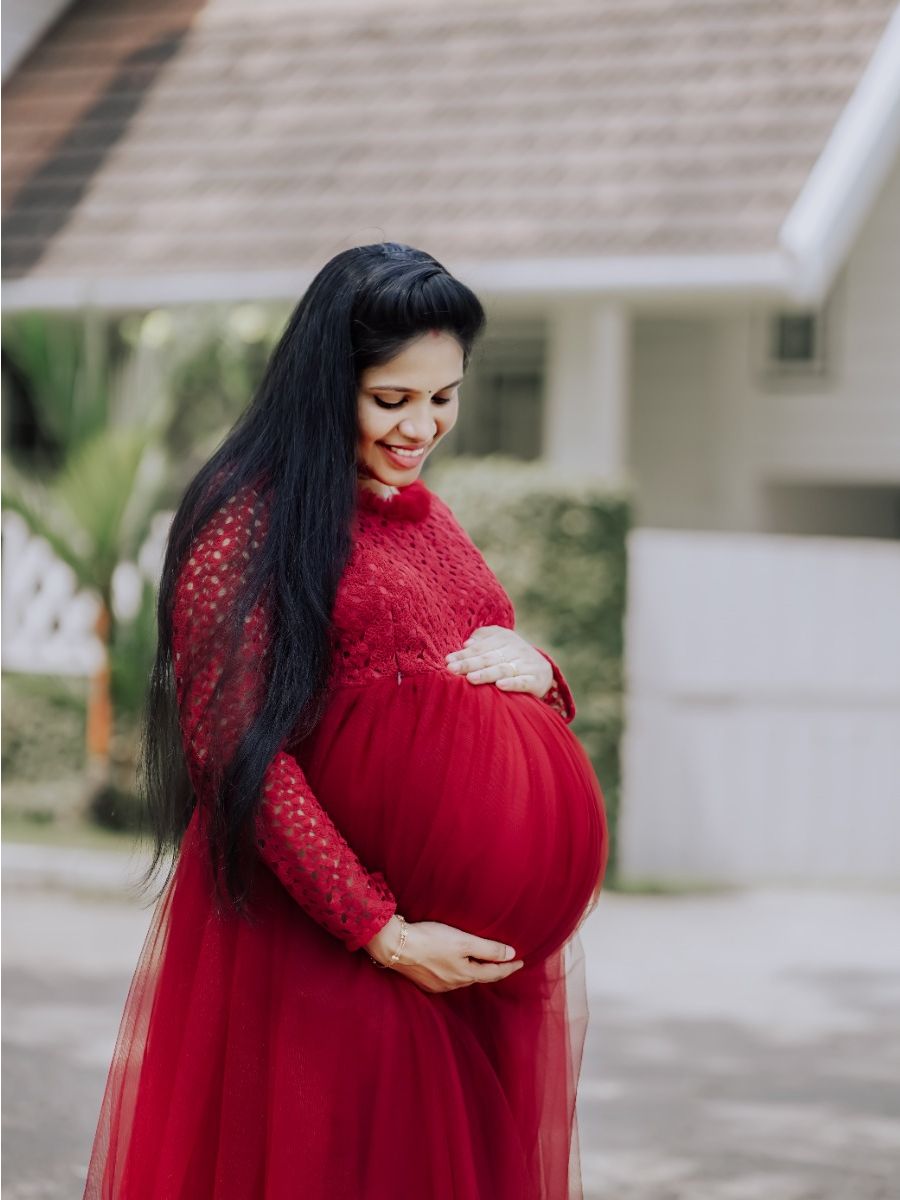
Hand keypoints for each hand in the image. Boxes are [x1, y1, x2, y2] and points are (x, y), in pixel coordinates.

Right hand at [364, 916, 525, 992]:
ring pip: (462, 977)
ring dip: (475, 970)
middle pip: (478, 976)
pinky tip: (454, 964)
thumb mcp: (463, 941)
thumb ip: (488, 948)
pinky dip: (457, 970)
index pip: (494, 973)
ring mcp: (437, 984)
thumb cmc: (431, 939)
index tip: (522, 962)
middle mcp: (452, 983)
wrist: (395, 946)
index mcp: (465, 974)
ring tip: (482, 962)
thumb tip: (511, 954)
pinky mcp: (424, 980)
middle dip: (493, 970)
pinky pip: (448, 977)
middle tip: (506, 963)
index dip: (509, 967)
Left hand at [444, 625, 553, 699]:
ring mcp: (527, 664)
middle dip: (469, 664)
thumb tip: (467, 644)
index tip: (448, 661)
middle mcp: (517, 648)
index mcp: (504, 638)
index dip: (464, 654)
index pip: (480, 647)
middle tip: (452, 670)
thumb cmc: (510, 657)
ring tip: (470, 678)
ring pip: (504, 669)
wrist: (542, 670)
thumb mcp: (497, 644)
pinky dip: (512, 683)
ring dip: (486, 674)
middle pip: (489, 658)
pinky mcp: (537, 679)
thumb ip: (482, 640)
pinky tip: (500, 686)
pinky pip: (523, 682)